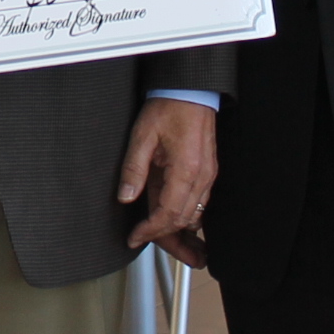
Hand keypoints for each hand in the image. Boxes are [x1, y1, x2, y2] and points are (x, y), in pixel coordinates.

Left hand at [118, 98, 216, 267]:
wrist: (190, 91)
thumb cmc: (168, 108)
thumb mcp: (142, 136)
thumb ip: (133, 169)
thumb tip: (125, 197)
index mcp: (185, 170)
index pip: (168, 213)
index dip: (150, 231)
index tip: (135, 238)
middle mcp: (201, 177)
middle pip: (183, 219)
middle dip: (164, 236)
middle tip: (143, 242)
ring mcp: (207, 175)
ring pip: (194, 214)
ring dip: (176, 229)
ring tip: (161, 241)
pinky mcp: (208, 171)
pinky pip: (199, 203)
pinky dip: (185, 215)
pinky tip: (173, 220)